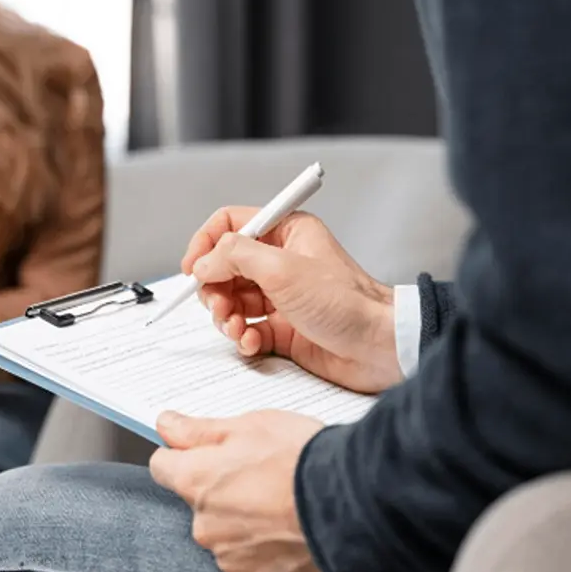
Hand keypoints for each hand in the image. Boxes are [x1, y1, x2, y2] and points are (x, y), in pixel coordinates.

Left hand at [150, 410, 332, 571]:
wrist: (355, 509)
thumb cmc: (305, 461)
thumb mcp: (252, 425)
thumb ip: (201, 430)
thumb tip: (166, 424)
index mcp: (197, 482)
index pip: (163, 466)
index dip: (183, 456)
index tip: (203, 452)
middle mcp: (205, 527)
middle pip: (200, 506)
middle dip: (224, 494)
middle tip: (266, 478)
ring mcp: (231, 562)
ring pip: (228, 539)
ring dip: (247, 527)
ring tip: (286, 509)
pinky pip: (256, 569)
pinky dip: (270, 556)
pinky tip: (295, 536)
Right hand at [182, 207, 400, 393]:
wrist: (379, 346)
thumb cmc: (346, 302)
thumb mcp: (283, 269)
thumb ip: (235, 257)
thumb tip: (203, 262)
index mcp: (286, 233)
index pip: (231, 225)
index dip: (206, 244)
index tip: (192, 268)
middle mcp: (281, 262)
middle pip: (225, 267)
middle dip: (214, 289)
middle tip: (217, 306)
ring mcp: (282, 296)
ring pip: (232, 301)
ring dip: (225, 317)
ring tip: (236, 329)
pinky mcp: (284, 328)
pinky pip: (247, 329)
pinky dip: (242, 337)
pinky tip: (251, 342)